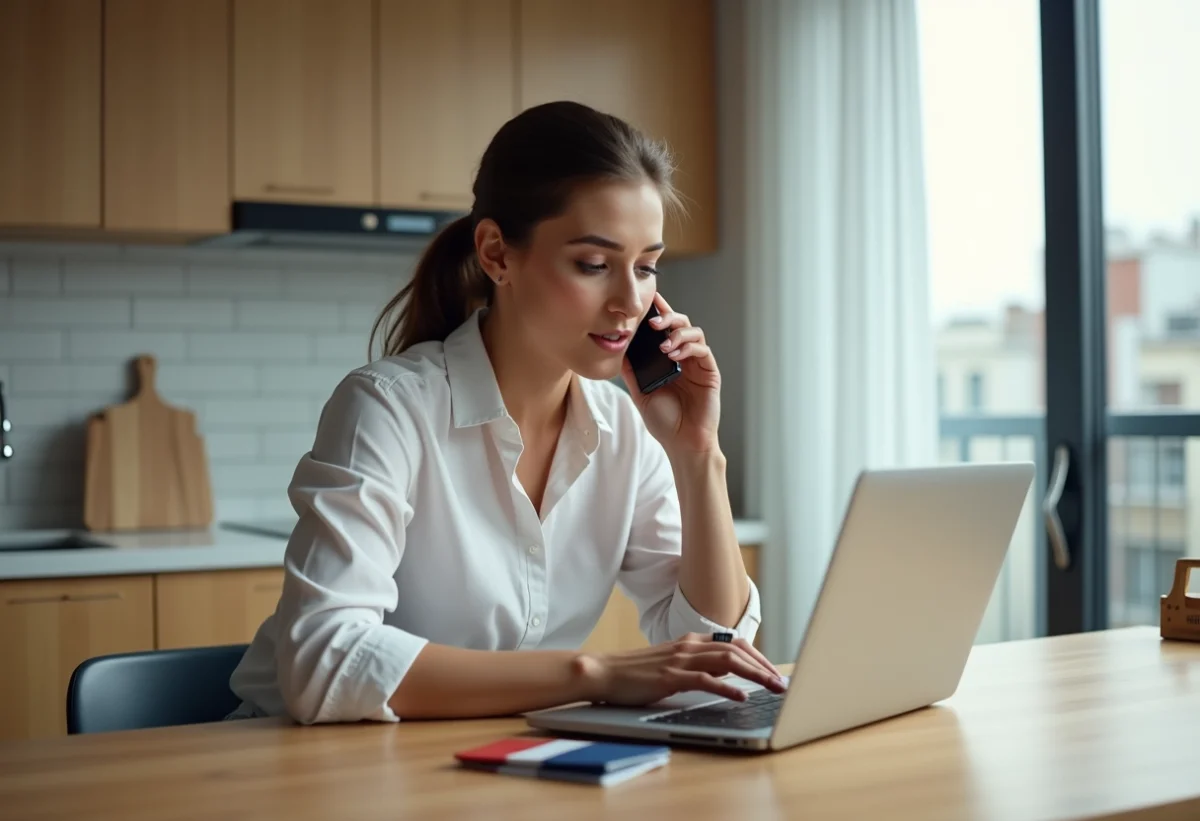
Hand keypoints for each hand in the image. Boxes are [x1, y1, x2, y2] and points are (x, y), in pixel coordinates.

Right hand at [577, 632, 786, 706]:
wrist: (603, 672)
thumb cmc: (635, 673)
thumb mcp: (671, 664)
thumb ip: (696, 666)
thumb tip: (725, 678)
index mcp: (690, 641)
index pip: (733, 642)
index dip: (758, 656)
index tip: (774, 672)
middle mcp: (688, 646)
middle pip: (736, 650)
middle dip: (764, 666)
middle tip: (782, 684)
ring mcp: (680, 660)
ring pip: (727, 661)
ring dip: (755, 674)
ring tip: (772, 688)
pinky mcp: (670, 677)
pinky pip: (705, 680)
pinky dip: (727, 688)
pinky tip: (741, 698)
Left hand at [620, 293, 721, 457]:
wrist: (682, 443)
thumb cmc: (664, 420)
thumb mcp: (640, 391)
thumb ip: (631, 370)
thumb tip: (617, 347)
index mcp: (668, 358)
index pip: (664, 329)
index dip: (658, 312)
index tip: (647, 300)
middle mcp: (684, 357)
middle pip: (680, 323)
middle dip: (667, 317)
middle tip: (653, 322)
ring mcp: (698, 363)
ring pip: (694, 332)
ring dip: (678, 333)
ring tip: (663, 344)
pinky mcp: (709, 372)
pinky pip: (702, 350)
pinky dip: (688, 347)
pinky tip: (674, 355)